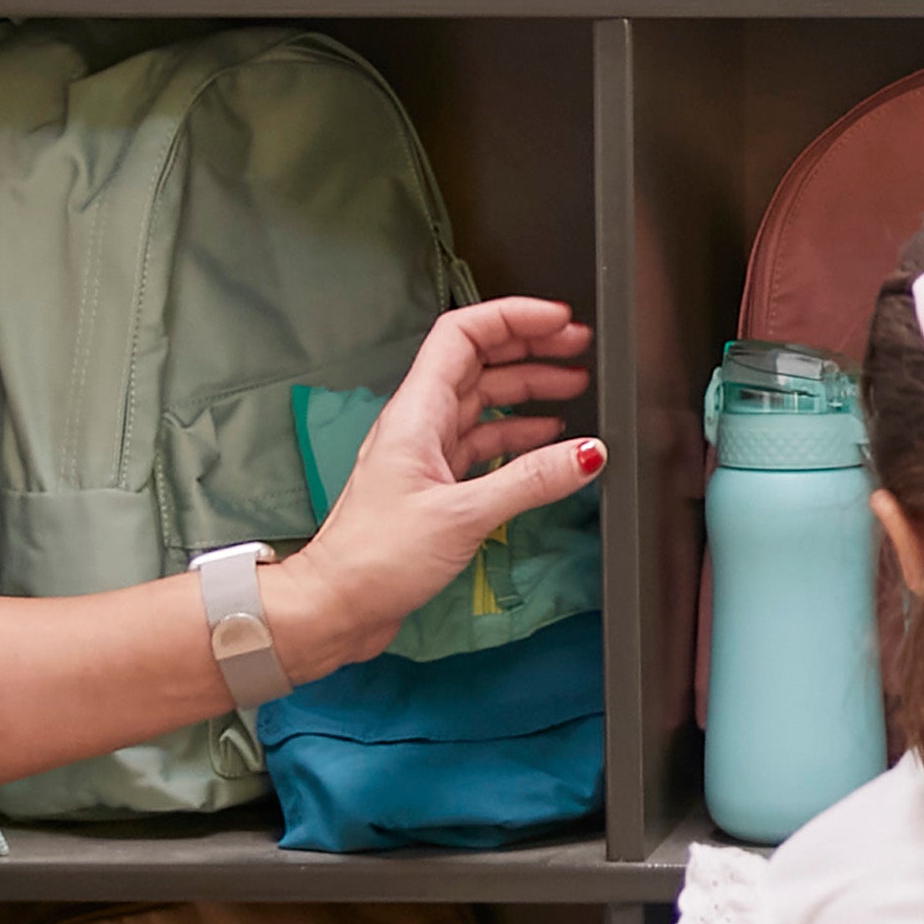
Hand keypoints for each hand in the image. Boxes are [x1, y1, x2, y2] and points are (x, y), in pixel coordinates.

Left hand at [272, 293, 601, 672]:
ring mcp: (427, 452)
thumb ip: (530, 480)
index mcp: (417, 412)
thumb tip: (587, 452)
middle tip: (579, 346)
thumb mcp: (463, 514)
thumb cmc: (374, 558)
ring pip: (485, 400)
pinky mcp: (436, 484)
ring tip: (575, 385)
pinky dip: (520, 433)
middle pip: (480, 361)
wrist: (336, 605)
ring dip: (529, 387)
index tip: (559, 321)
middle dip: (531, 346)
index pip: (464, 335)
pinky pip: (484, 442)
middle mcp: (420, 423)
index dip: (513, 317)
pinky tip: (548, 438)